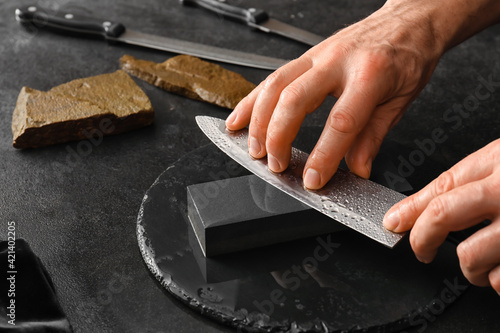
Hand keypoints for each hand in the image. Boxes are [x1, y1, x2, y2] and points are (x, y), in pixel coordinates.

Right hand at [226, 2, 444, 188]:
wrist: (408, 18)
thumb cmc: (408, 55)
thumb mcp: (400, 101)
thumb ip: (373, 137)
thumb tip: (358, 169)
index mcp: (370, 75)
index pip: (340, 122)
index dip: (323, 155)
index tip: (313, 179)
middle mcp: (338, 61)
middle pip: (294, 99)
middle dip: (278, 137)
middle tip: (276, 165)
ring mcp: (318, 56)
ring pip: (276, 85)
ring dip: (258, 121)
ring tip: (253, 149)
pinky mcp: (307, 56)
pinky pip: (272, 77)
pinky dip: (252, 100)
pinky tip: (240, 118)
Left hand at [384, 139, 499, 293]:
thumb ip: (472, 180)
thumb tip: (425, 207)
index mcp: (498, 163)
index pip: (440, 186)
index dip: (410, 210)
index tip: (391, 223)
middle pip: (442, 216)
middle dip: (422, 239)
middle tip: (422, 251)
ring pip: (470, 256)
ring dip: (469, 268)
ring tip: (479, 263)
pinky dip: (497, 281)